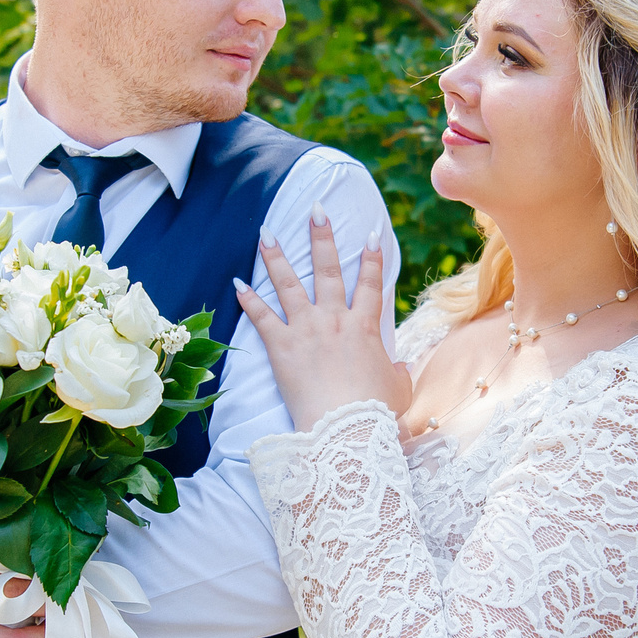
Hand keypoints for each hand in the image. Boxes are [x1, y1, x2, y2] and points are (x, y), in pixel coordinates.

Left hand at [235, 212, 410, 430]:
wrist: (346, 427)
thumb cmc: (375, 411)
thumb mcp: (398, 390)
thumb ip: (399, 373)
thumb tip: (401, 366)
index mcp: (364, 328)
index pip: (371, 284)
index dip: (372, 258)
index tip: (370, 233)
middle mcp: (335, 320)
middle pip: (328, 270)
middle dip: (321, 237)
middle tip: (315, 210)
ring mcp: (306, 329)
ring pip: (290, 284)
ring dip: (277, 256)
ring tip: (266, 232)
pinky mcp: (281, 346)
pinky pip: (262, 317)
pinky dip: (248, 300)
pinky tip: (236, 283)